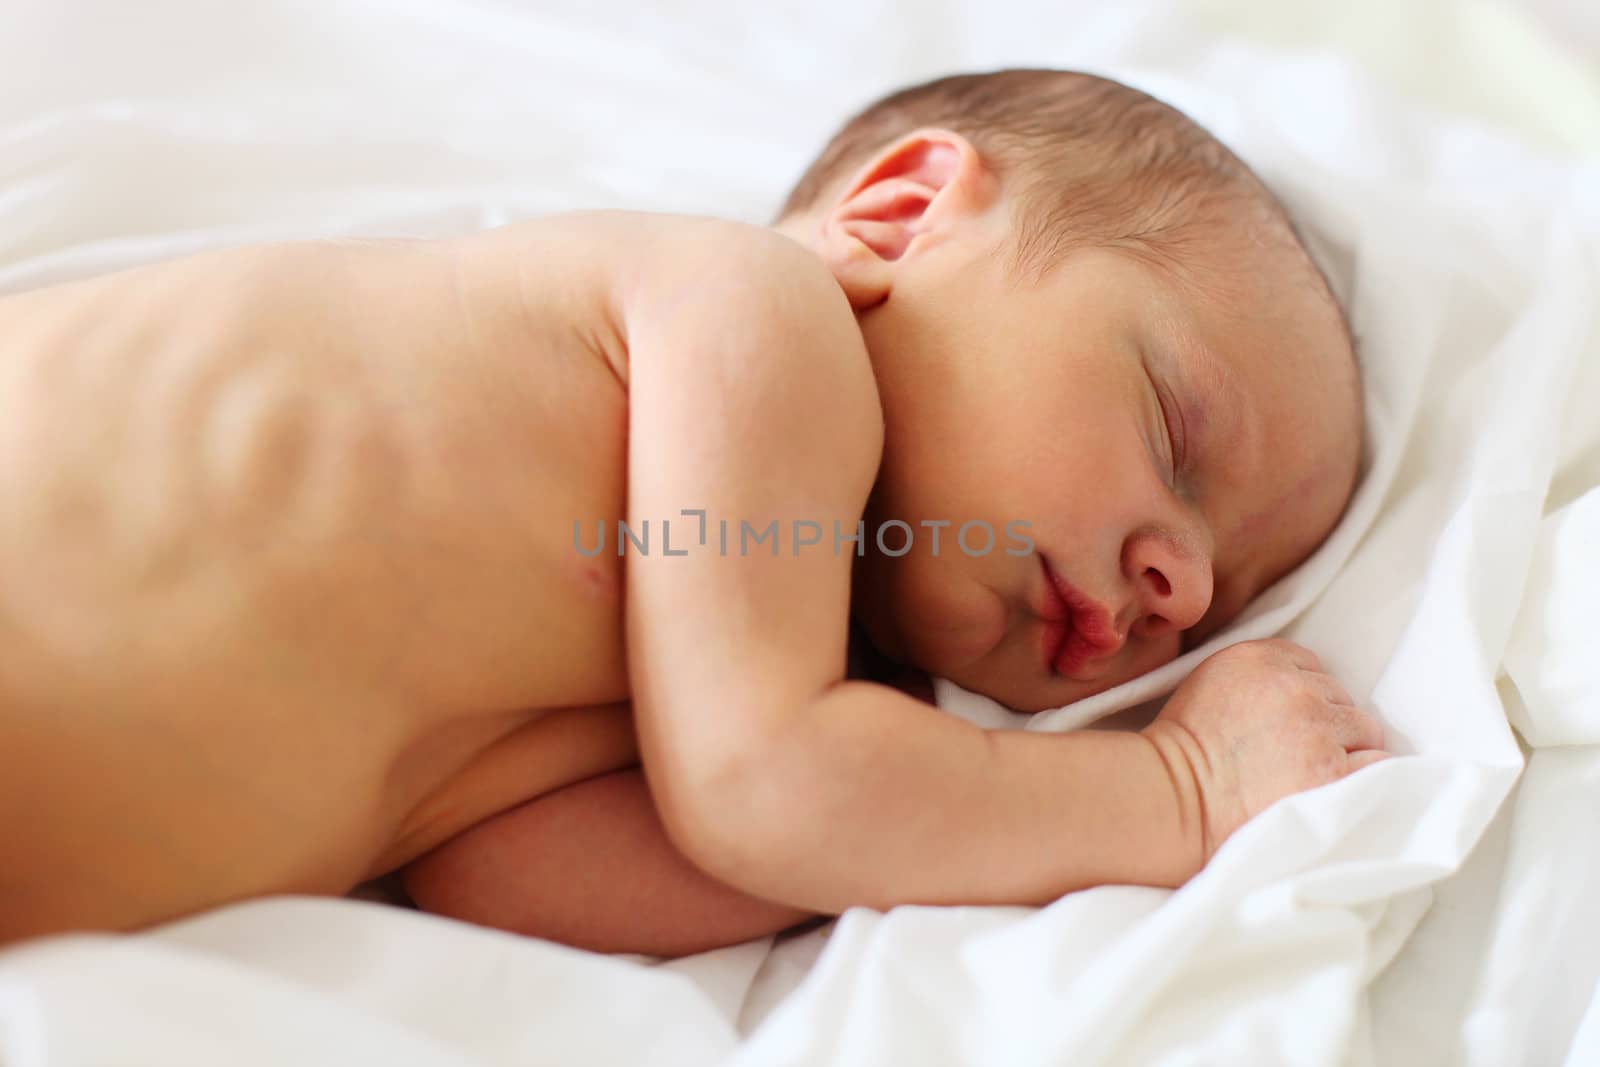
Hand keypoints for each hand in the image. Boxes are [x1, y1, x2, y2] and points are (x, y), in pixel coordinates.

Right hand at [1141, 639, 1389, 866]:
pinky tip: (1337, 788)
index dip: (1302, 698)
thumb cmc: (1184, 750)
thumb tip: (1303, 687)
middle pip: (1340, 697)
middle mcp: (1295, 687)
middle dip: (1325, 723)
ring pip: (1364, 729)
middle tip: (1294, 754)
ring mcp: (1318, 730)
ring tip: (1310, 775)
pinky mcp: (1333, 772)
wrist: (1175, 797)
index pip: (1311, 667)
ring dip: (1346, 749)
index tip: (1285, 723)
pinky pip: (1378, 764)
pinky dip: (1364, 774)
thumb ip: (1259, 675)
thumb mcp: (1210, 682)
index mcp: (1260, 658)